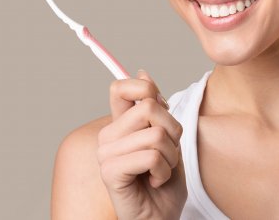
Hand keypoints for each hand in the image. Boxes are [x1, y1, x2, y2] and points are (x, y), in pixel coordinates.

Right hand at [97, 70, 186, 219]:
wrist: (160, 218)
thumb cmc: (164, 184)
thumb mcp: (167, 138)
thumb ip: (155, 108)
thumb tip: (142, 72)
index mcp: (120, 125)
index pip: (122, 87)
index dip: (148, 90)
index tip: (162, 112)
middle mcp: (108, 135)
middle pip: (149, 107)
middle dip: (172, 132)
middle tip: (167, 154)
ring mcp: (106, 153)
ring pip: (156, 134)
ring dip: (171, 157)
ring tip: (161, 171)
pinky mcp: (110, 172)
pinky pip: (150, 156)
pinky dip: (163, 171)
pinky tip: (154, 182)